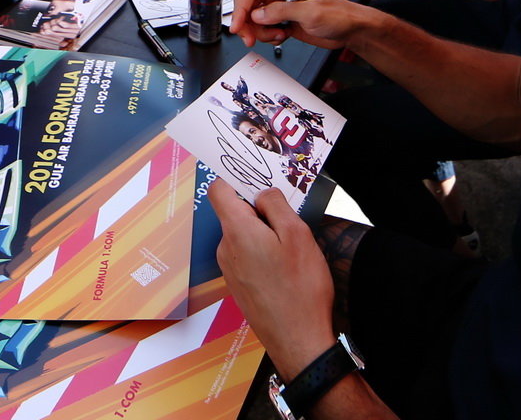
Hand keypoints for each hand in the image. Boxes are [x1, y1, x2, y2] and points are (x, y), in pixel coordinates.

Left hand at [210, 182, 338, 377]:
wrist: (298, 341)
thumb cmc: (301, 290)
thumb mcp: (297, 236)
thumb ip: (276, 205)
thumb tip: (263, 193)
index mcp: (237, 231)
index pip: (219, 190)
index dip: (236, 178)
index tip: (258, 178)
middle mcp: (225, 249)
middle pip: (235, 213)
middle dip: (260, 211)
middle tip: (290, 221)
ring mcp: (230, 270)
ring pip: (243, 236)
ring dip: (264, 235)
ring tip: (292, 251)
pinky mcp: (238, 286)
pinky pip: (246, 257)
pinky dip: (263, 254)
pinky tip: (285, 270)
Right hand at [228, 0, 383, 50]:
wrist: (351, 28)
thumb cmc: (338, 15)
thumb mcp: (310, 13)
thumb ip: (282, 12)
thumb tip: (257, 14)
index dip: (241, 9)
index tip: (237, 27)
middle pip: (249, 5)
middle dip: (247, 23)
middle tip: (251, 39)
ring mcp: (280, 6)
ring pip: (254, 19)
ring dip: (261, 32)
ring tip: (279, 36)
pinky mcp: (282, 19)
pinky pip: (264, 27)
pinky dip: (268, 35)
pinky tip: (283, 36)